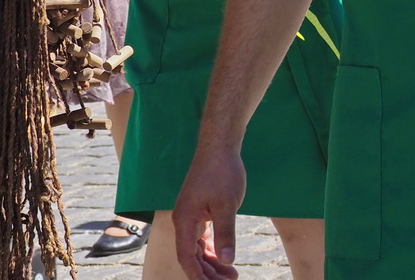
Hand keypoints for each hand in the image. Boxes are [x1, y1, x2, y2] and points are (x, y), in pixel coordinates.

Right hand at [173, 146, 245, 278]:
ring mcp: (190, 215)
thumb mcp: (227, 205)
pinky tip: (223, 257)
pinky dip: (212, 248)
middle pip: (192, 256)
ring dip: (211, 262)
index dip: (199, 276)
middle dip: (208, 272)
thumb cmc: (222, 172)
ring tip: (230, 274)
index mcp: (185, 221)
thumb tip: (227, 259)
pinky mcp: (199, 210)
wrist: (219, 146)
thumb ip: (225, 233)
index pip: (187, 257)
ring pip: (197, 247)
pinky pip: (202, 237)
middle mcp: (183, 221)